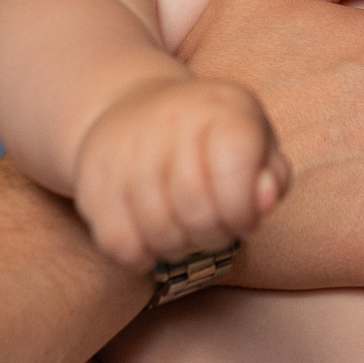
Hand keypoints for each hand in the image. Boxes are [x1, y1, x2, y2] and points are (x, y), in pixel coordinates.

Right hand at [72, 77, 289, 270]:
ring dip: (179, 246)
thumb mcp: (256, 143)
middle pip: (197, 211)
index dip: (243, 211)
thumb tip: (262, 202)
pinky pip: (119, 245)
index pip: (236, 171)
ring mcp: (125, 149)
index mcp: (222, 107)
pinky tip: (150, 234)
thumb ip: (272, 177)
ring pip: (159, 233)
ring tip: (183, 227)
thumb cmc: (211, 137)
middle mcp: (171, 119)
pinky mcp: (91, 180)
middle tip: (212, 228)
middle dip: (214, 235)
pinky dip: (141, 255)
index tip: (241, 218)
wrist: (130, 107)